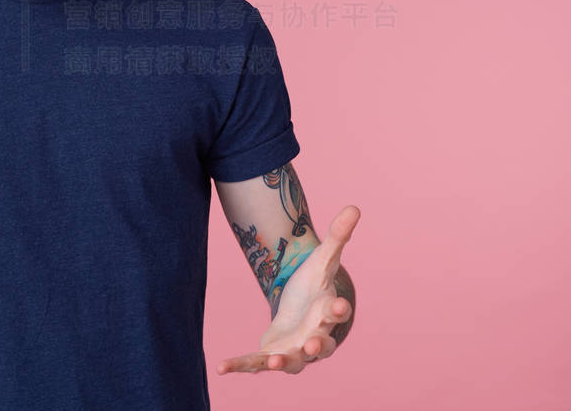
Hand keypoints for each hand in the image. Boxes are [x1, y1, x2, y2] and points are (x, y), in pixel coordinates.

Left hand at [215, 204, 359, 374]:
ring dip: (283, 362)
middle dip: (317, 346)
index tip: (340, 306)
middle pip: (322, 345)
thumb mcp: (323, 260)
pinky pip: (257, 364)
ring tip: (272, 361)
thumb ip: (337, 236)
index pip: (338, 313)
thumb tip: (354, 206)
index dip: (340, 311)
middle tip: (312, 345)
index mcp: (328, 313)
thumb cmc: (316, 287)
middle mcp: (316, 337)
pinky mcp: (274, 355)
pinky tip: (220, 368)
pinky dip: (239, 366)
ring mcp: (296, 350)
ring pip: (293, 362)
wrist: (304, 314)